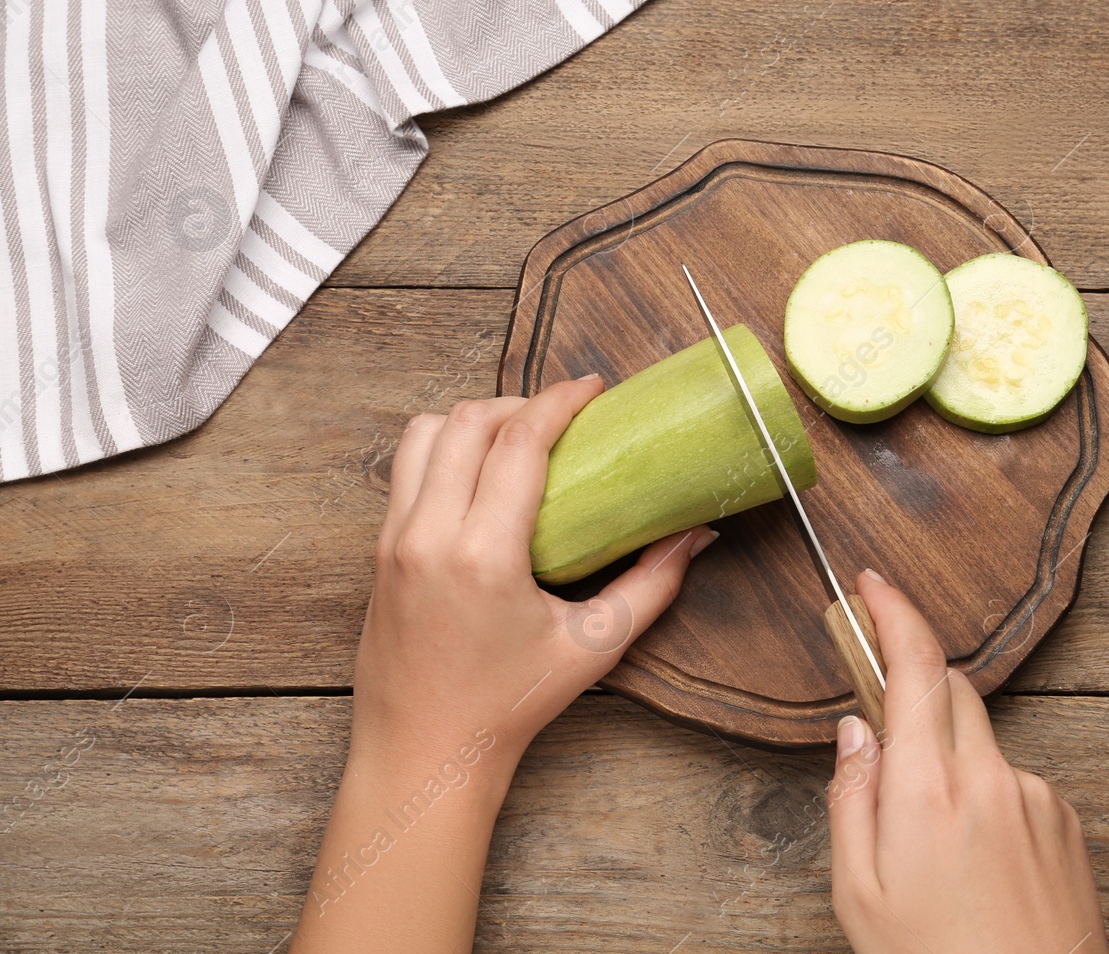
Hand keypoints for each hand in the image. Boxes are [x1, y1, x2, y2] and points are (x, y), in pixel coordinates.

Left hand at [353, 379, 716, 771]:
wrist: (424, 754)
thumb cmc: (508, 707)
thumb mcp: (593, 646)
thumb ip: (651, 585)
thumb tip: (694, 537)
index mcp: (483, 555)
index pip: (518, 442)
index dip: (558, 401)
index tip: (590, 388)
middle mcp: (429, 536)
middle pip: (466, 422)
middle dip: (518, 402)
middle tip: (560, 413)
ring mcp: (394, 542)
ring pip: (422, 435)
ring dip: (470, 420)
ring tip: (514, 435)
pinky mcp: (379, 553)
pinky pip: (404, 471)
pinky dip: (441, 451)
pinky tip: (477, 473)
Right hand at [827, 570, 1106, 953]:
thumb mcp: (860, 895)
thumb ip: (851, 798)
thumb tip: (854, 730)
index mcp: (930, 792)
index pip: (914, 667)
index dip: (891, 611)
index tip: (870, 585)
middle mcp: (992, 778)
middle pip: (952, 691)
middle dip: (914, 692)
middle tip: (881, 732)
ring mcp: (1037, 796)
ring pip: (981, 743)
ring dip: (950, 762)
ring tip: (936, 849)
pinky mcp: (1066, 819)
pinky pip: (1014, 782)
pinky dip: (987, 798)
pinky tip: (977, 863)